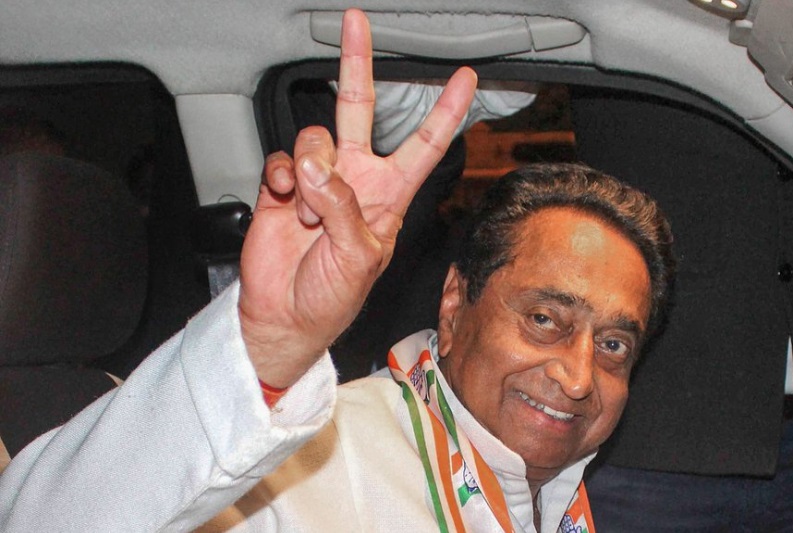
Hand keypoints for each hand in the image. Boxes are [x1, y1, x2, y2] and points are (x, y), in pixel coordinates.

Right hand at [238, 8, 476, 387]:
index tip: (463, 79)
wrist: (285, 315)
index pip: (424, 144)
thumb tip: (316, 166)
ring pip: (314, 137)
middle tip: (356, 23)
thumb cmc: (332, 298)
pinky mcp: (282, 186)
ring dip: (308, 173)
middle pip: (360, 110)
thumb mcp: (358, 257)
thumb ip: (342, 206)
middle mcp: (355, 181)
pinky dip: (280, 177)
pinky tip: (283, 201)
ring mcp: (317, 181)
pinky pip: (280, 158)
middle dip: (358, 66)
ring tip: (307, 214)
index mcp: (389, 196)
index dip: (445, 111)